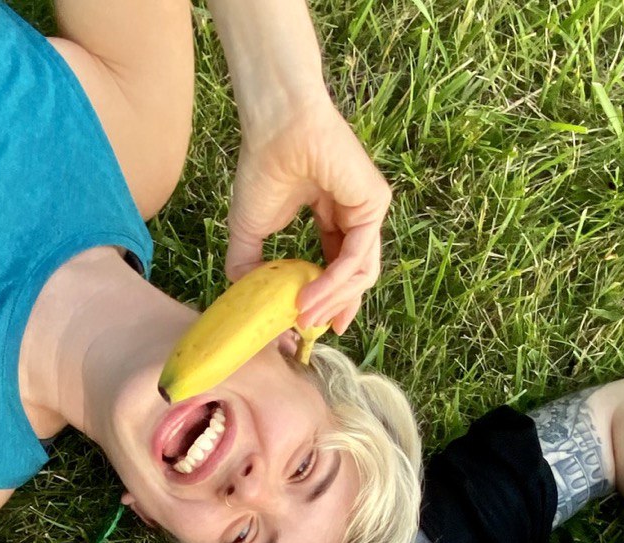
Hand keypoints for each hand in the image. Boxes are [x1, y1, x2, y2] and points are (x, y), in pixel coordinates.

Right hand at [226, 94, 390, 335]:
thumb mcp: (249, 232)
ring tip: (303, 316)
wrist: (275, 129)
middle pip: (354, 277)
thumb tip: (251, 305)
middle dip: (332, 309)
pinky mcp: (375, 204)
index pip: (339, 269)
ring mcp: (368, 210)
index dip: (326, 301)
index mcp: (333, 218)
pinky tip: (310, 297)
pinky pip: (357, 258)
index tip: (307, 328)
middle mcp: (354, 216)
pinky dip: (333, 284)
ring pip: (360, 274)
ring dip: (330, 301)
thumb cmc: (261, 169)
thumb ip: (250, 269)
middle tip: (308, 332)